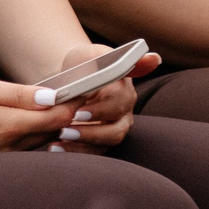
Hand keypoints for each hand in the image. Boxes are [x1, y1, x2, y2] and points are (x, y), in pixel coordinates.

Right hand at [0, 75, 80, 160]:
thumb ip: (17, 94)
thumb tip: (51, 97)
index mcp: (7, 126)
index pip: (57, 117)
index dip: (75, 102)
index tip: (85, 87)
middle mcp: (7, 148)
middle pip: (53, 133)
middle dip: (70, 116)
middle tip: (82, 96)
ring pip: (39, 144)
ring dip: (54, 129)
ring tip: (63, 107)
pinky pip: (23, 152)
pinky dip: (36, 139)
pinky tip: (34, 124)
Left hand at [36, 43, 158, 153]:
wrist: (68, 80)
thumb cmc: (82, 66)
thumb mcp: (95, 55)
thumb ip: (117, 56)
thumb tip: (154, 59)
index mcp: (124, 90)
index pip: (120, 102)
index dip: (100, 109)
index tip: (77, 112)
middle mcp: (123, 112)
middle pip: (117, 129)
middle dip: (90, 132)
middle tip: (64, 129)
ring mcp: (113, 129)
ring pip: (106, 143)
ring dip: (83, 144)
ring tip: (58, 139)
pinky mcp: (100, 143)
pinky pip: (92, 153)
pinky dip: (74, 153)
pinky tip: (55, 147)